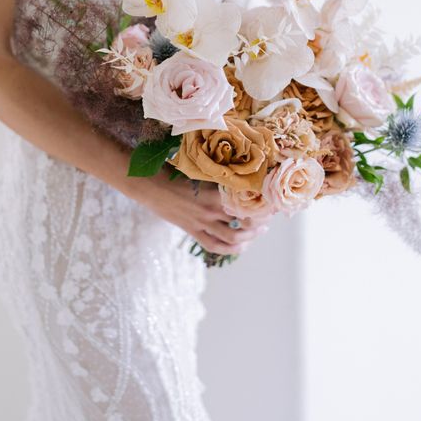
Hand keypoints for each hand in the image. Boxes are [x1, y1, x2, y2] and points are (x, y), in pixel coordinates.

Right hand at [128, 165, 270, 255]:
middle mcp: (211, 210)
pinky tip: (241, 247)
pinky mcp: (192, 231)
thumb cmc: (173, 172)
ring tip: (258, 232)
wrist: (149, 185)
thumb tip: (237, 174)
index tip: (272, 202)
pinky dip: (230, 249)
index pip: (246, 202)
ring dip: (249, 237)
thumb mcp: (198, 171)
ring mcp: (201, 223)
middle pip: (244, 221)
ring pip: (232, 237)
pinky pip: (214, 245)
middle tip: (267, 219)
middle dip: (260, 222)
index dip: (262, 205)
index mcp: (214, 192)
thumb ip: (217, 177)